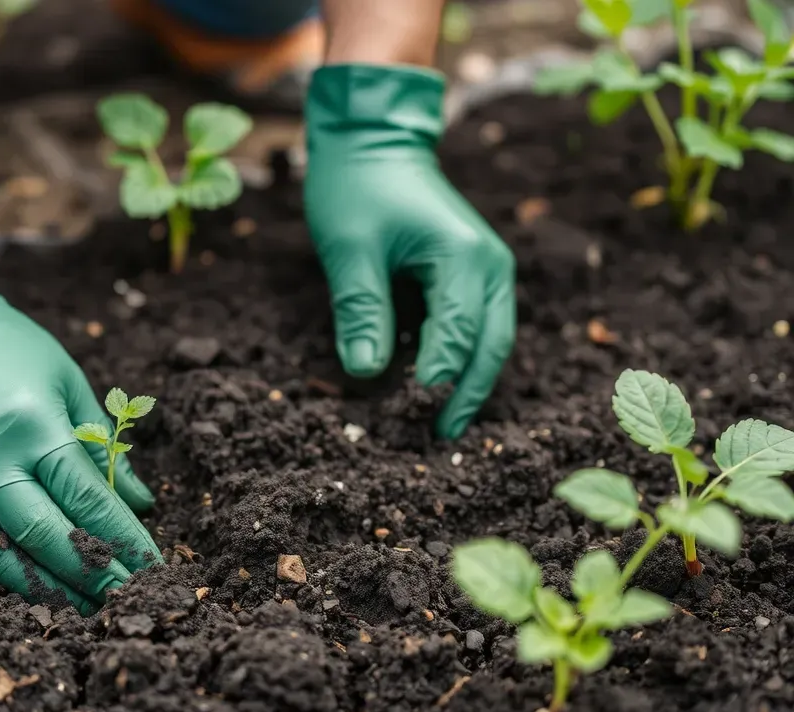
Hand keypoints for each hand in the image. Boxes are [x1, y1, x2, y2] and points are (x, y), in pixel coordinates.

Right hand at [0, 231, 160, 613]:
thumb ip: (103, 444)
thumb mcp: (65, 379)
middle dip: (93, 573)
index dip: (124, 540)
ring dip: (47, 589)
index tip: (152, 567)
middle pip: (49, 536)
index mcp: (32, 423)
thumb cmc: (3, 346)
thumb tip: (143, 503)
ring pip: (1, 555)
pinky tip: (32, 588)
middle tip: (126, 601)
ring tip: (84, 609)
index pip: (88, 499)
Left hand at [304, 64, 515, 438]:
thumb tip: (366, 373)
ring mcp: (488, 270)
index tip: (407, 420)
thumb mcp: (349, 248)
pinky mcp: (474, 275)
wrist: (371, 141)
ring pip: (488, 343)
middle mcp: (490, 267)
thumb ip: (361, 310)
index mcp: (465, 258)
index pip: (457, 338)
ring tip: (437, 427)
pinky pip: (475, 328)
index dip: (434, 384)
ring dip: (465, 383)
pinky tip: (432, 389)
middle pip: (488, 349)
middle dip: (462, 397)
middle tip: (434, 441)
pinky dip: (458, 360)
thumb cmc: (356, 187)